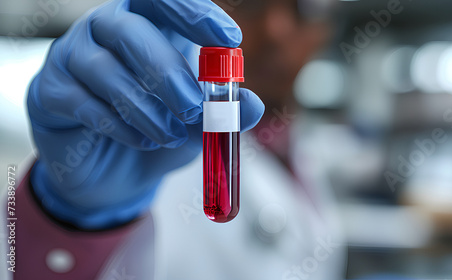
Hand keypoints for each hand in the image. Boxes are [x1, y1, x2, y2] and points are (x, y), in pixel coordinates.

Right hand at [27, 0, 263, 228]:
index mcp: (146, 28)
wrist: (113, 176)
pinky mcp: (49, 92)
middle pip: (128, 28)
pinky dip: (117, 125)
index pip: (163, 1)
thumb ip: (219, 113)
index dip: (194, 13)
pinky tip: (141, 141)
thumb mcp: (195, 127)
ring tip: (168, 135)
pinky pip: (80, 102)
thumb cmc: (156, 136)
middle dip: (165, 68)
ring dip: (143, 106)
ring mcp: (71, 58)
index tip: (229, 40)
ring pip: (102, 67)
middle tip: (191, 105)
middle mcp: (104, 33)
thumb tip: (252, 105)